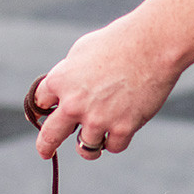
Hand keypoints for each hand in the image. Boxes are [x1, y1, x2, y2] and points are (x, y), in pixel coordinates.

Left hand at [33, 15, 179, 159]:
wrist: (153, 44)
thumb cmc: (119, 42)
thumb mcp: (81, 52)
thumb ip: (69, 76)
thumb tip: (63, 94)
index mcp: (59, 81)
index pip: (40, 103)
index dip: (44, 108)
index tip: (47, 113)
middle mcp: (73, 105)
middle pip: (50, 136)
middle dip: (46, 146)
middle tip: (45, 152)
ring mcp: (97, 119)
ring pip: (85, 148)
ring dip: (90, 144)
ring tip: (96, 141)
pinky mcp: (123, 128)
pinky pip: (113, 147)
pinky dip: (116, 141)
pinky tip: (121, 131)